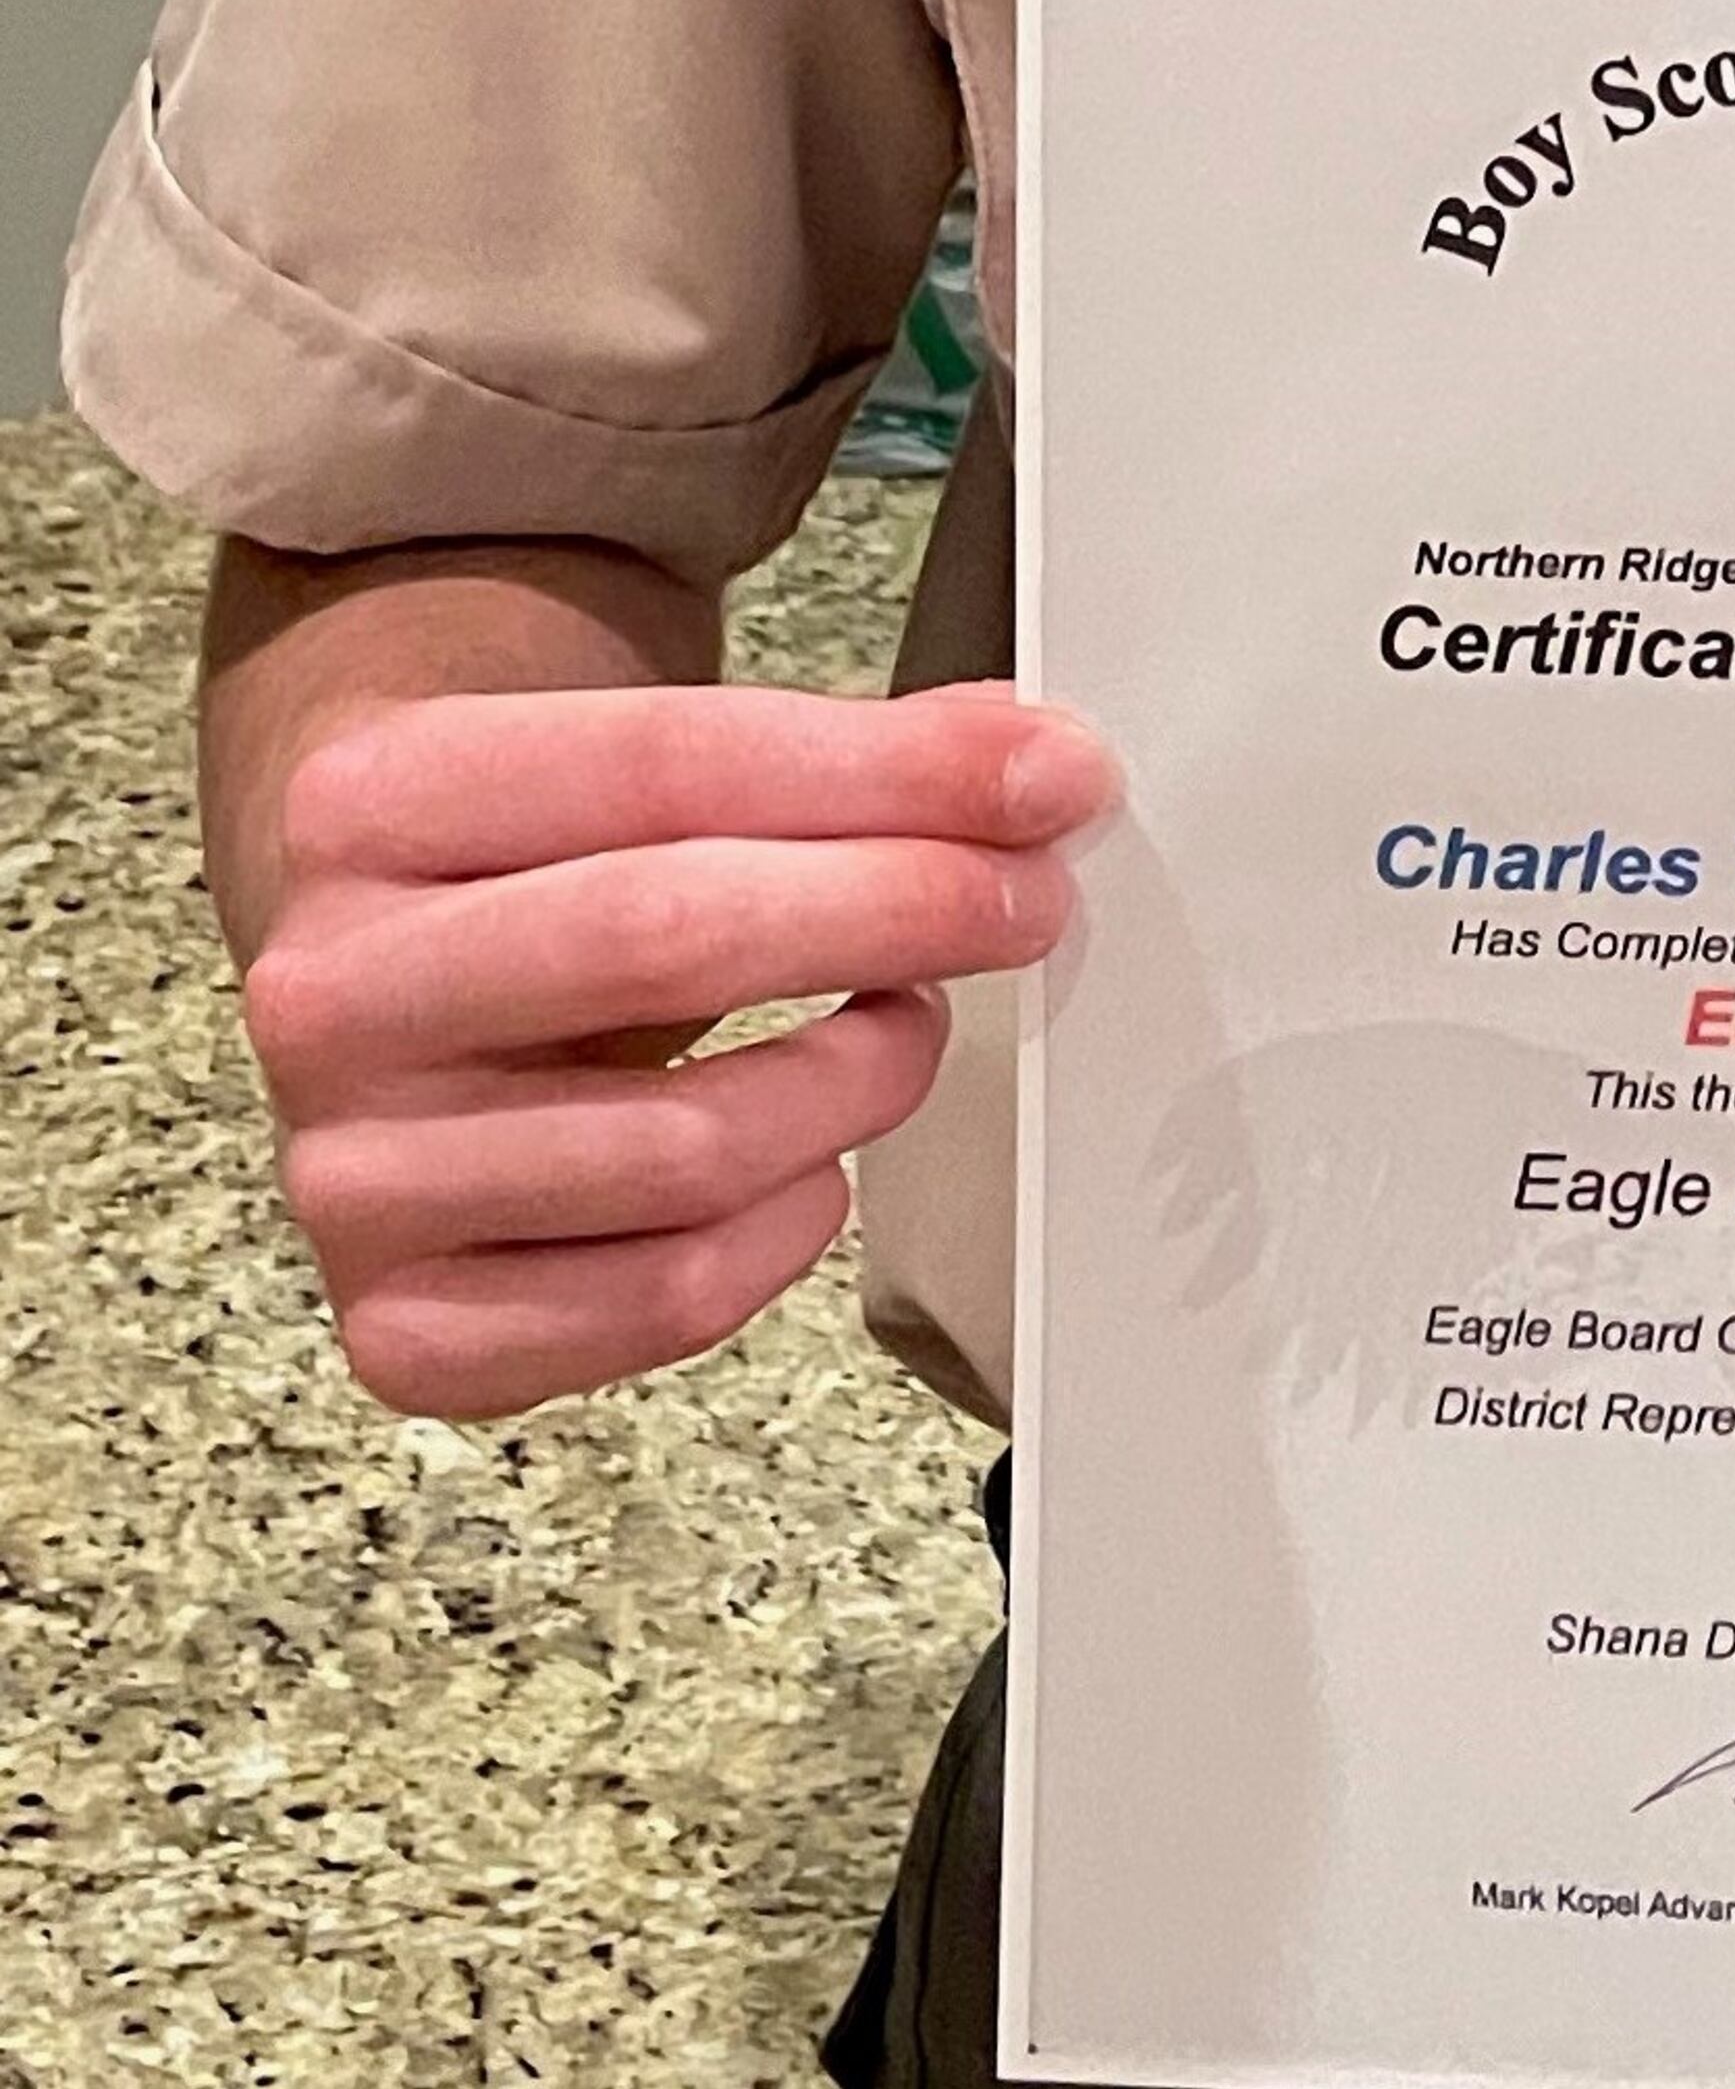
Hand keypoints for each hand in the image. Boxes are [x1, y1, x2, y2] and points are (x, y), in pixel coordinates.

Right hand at [240, 676, 1118, 1419]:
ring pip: (685, 1148)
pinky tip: (813, 1164)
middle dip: (893, 910)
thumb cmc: (540, 866)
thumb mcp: (637, 764)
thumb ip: (833, 759)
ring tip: (905, 1028)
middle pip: (663, 937)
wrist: (385, 985)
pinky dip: (783, 1234)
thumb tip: (1033, 773)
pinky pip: (660, 1300)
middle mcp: (334, 992)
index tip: (1047, 781)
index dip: (887, 777)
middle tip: (1024, 904)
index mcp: (374, 801)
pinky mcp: (406, 1329)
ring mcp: (355, 1175)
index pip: (666, 766)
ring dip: (857, 1082)